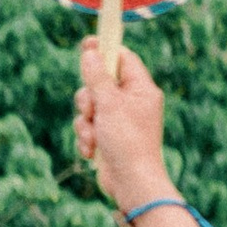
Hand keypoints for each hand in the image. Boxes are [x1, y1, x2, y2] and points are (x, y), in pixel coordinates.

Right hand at [73, 30, 174, 202]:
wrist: (131, 183)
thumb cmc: (127, 142)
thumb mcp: (109, 104)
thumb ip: (97, 77)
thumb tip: (91, 52)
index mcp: (141, 89)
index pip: (123, 59)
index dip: (105, 51)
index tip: (87, 43)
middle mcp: (132, 102)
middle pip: (100, 83)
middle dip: (88, 99)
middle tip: (92, 110)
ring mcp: (120, 120)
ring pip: (90, 107)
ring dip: (85, 123)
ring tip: (94, 137)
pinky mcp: (109, 137)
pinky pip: (89, 127)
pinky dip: (87, 138)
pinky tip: (93, 151)